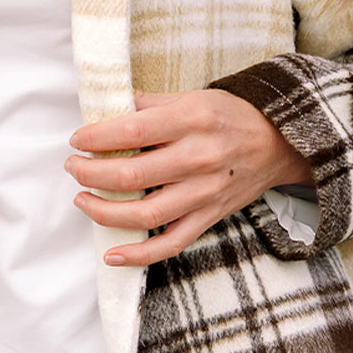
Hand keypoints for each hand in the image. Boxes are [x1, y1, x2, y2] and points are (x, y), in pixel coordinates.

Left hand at [65, 90, 311, 266]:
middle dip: (90, 173)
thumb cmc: (229, 117)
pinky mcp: (209, 217)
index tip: (77, 140)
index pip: (132, 131)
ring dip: (104, 211)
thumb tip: (106, 109)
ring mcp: (204, 193)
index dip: (96, 138)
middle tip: (74, 168)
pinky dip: (139, 255)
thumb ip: (149, 104)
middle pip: (131, 174)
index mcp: (191, 120)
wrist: (278, 143)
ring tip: (82, 200)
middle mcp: (198, 158)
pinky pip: (170, 243)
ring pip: (145, 214)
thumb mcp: (192, 97)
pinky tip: (112, 254)